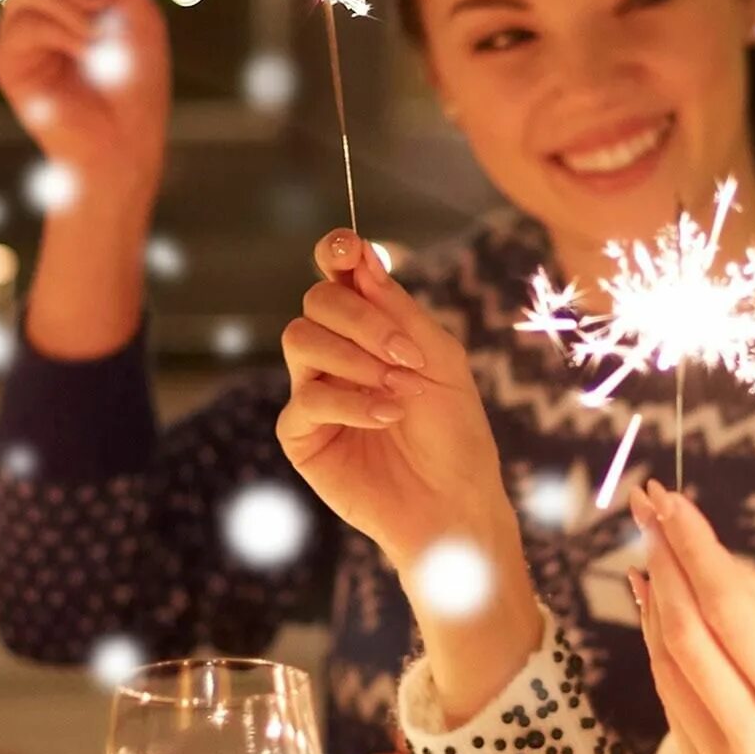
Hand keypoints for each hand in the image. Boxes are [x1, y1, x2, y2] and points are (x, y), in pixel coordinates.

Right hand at [0, 0, 171, 218]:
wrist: (125, 140)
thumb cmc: (135, 81)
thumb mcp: (138, 14)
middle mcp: (38, 5)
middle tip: (104, 6)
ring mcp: (19, 32)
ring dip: (74, 8)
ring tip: (99, 41)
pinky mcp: (8, 61)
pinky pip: (24, 24)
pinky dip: (62, 33)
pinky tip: (85, 54)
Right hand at [275, 232, 540, 720]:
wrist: (454, 503)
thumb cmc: (455, 433)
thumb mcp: (439, 359)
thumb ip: (397, 308)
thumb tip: (359, 256)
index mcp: (371, 328)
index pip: (337, 275)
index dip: (334, 253)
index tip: (346, 250)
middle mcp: (336, 354)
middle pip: (315, 301)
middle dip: (362, 320)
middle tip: (405, 355)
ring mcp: (313, 391)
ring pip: (299, 340)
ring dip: (354, 359)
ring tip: (397, 391)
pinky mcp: (301, 435)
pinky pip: (305, 399)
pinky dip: (349, 401)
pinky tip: (386, 416)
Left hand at [627, 481, 754, 753]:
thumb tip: (700, 551)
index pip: (728, 611)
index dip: (694, 549)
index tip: (670, 502)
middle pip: (686, 636)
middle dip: (664, 563)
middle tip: (649, 510)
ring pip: (666, 664)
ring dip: (653, 599)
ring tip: (652, 546)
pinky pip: (670, 695)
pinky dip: (659, 643)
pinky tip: (656, 602)